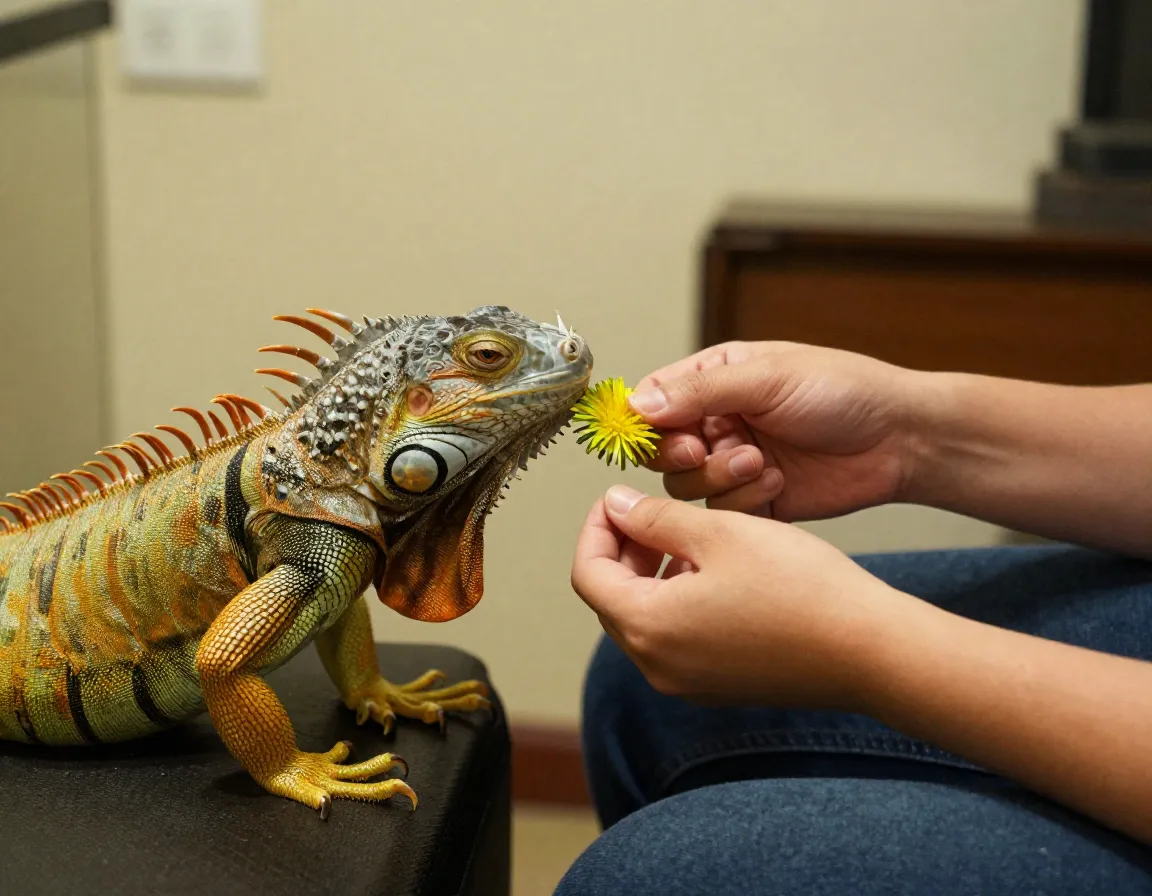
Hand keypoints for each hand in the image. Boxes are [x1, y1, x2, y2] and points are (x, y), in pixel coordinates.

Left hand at [570, 484, 923, 708]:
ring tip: (688, 538)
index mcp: (648, 627)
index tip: (618, 498)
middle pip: (610, 600)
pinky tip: (714, 573)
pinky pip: (676, 640)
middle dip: (623, 551)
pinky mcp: (718, 687)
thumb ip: (656, 518)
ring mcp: (688, 683)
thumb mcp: (720, 532)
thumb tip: (615, 505)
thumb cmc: (800, 588)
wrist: (870, 651)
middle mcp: (658, 666)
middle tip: (650, 513)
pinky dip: (677, 602)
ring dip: (651, 575)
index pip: (588, 573)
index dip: (596, 528)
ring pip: (644, 619)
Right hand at [629, 342, 929, 520]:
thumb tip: (638, 404)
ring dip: (716, 477)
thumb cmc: (844, 390)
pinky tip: (777, 482)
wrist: (899, 440)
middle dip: (678, 454)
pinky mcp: (754, 501)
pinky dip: (743, 500)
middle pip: (661, 449)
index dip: (644, 421)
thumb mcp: (768, 377)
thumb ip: (700, 391)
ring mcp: (733, 462)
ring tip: (758, 461)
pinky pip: (720, 513)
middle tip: (701, 450)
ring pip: (685, 485)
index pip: (654, 400)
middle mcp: (718, 421)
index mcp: (715, 380)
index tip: (655, 433)